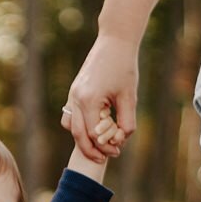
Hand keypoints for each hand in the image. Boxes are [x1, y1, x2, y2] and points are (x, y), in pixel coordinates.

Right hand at [65, 33, 139, 160]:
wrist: (114, 42)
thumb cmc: (124, 68)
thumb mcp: (129, 97)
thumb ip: (126, 122)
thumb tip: (120, 141)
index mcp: (89, 100)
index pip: (94, 135)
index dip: (106, 147)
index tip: (118, 151)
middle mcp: (76, 98)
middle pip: (78, 135)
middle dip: (91, 150)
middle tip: (105, 159)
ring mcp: (72, 94)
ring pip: (71, 126)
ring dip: (82, 139)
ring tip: (98, 145)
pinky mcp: (74, 91)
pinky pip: (70, 115)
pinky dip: (79, 126)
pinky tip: (93, 127)